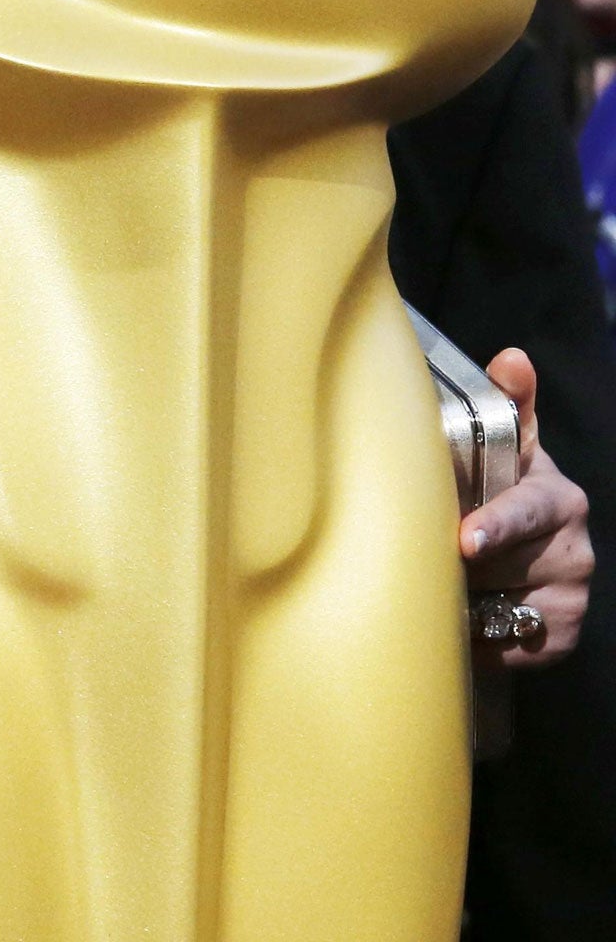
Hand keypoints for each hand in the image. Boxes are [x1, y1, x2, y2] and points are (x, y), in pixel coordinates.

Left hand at [461, 349, 593, 668]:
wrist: (512, 556)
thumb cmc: (495, 490)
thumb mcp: (502, 448)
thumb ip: (507, 405)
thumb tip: (512, 358)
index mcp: (556, 496)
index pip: (527, 512)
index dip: (497, 525)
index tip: (467, 538)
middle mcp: (575, 548)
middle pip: (502, 564)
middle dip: (459, 563)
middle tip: (428, 557)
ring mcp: (572, 595)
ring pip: (498, 604)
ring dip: (461, 597)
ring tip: (442, 579)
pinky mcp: (560, 638)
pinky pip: (506, 645)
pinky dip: (477, 637)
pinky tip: (463, 618)